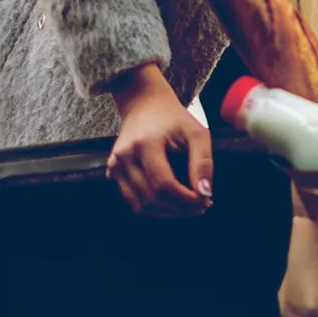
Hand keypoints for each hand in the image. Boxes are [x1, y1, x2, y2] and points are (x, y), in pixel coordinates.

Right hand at [107, 64, 212, 217]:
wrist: (145, 104)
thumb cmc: (173, 118)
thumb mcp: (196, 133)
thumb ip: (203, 162)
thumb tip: (205, 192)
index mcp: (146, 144)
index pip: (163, 184)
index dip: (185, 199)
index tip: (204, 200)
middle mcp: (124, 157)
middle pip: (150, 198)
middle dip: (178, 209)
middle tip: (201, 206)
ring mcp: (115, 165)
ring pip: (139, 204)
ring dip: (166, 212)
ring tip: (188, 207)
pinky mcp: (113, 171)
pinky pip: (132, 199)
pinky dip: (153, 207)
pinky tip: (172, 202)